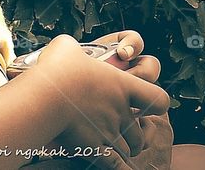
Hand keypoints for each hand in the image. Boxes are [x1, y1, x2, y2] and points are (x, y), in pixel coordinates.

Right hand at [35, 36, 170, 169]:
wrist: (45, 94)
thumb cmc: (56, 67)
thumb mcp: (67, 46)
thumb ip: (76, 49)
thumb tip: (70, 48)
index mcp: (121, 85)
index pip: (158, 98)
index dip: (157, 102)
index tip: (147, 104)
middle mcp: (121, 110)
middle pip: (143, 131)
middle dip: (136, 133)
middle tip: (125, 130)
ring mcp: (110, 131)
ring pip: (131, 148)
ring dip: (126, 148)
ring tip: (116, 146)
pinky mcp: (96, 147)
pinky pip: (116, 165)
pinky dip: (121, 168)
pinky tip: (122, 168)